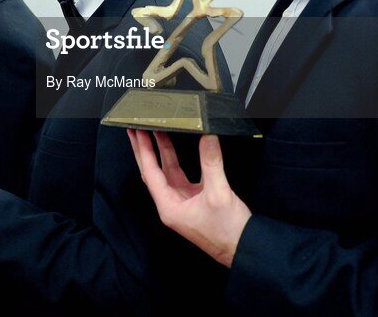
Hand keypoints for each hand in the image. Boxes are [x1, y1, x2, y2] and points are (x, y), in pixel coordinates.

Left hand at [127, 129, 251, 266]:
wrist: (242, 249)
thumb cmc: (227, 230)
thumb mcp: (218, 193)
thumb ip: (211, 163)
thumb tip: (208, 137)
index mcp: (169, 206)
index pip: (151, 173)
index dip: (145, 151)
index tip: (137, 133)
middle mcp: (171, 204)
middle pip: (152, 172)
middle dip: (145, 150)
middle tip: (136, 128)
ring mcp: (181, 202)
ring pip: (166, 172)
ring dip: (161, 152)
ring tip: (156, 131)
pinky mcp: (193, 200)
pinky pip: (180, 175)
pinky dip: (177, 160)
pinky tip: (177, 147)